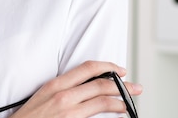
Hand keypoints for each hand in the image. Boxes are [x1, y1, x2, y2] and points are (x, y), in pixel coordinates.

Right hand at [10, 61, 142, 117]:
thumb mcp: (42, 96)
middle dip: (122, 85)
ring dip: (120, 102)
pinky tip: (118, 116)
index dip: (107, 66)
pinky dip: (111, 116)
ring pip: (103, 101)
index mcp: (55, 84)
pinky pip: (97, 117)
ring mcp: (69, 111)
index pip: (87, 68)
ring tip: (127, 104)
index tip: (119, 70)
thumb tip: (83, 88)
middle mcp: (64, 95)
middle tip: (134, 88)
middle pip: (100, 84)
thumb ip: (62, 90)